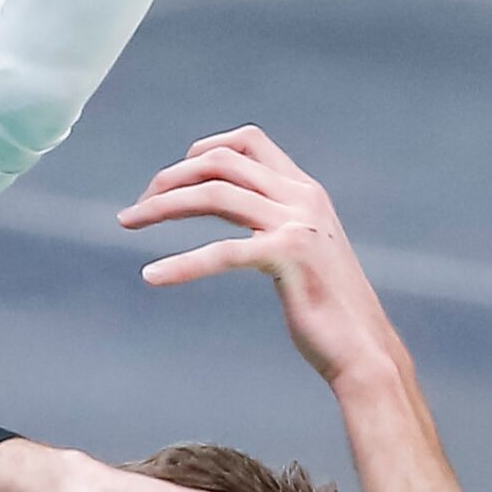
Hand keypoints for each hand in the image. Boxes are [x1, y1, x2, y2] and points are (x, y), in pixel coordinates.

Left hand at [118, 126, 399, 386]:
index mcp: (305, 190)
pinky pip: (221, 251)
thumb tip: (239, 208)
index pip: (248, 140)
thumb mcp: (304, 248)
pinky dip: (180, 264)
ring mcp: (297, 224)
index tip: (171, 177)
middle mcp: (303, 197)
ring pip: (215, 193)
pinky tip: (152, 276)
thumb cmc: (328, 308)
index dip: (203, 149)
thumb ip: (276, 221)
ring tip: (127, 223)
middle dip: (170, 177)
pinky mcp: (288, 258)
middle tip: (137, 207)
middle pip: (221, 161)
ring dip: (162, 206)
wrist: (363, 350)